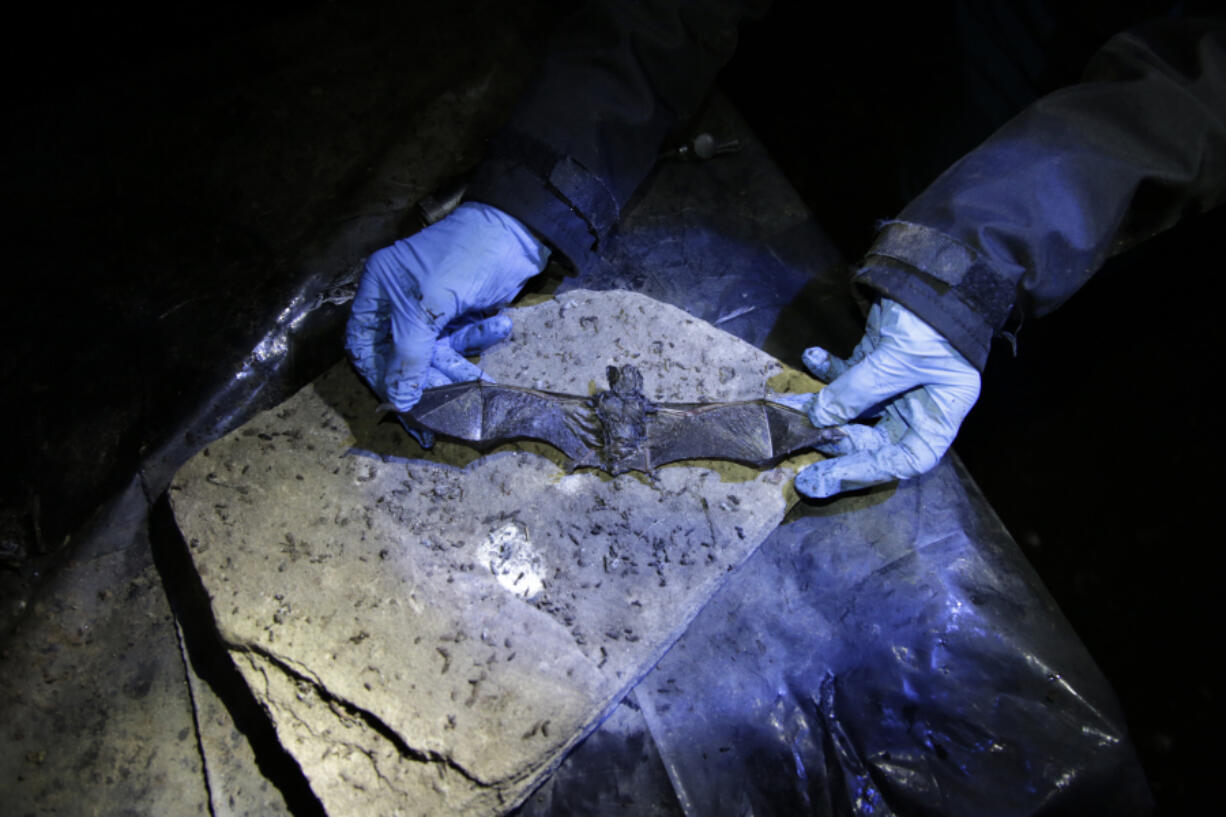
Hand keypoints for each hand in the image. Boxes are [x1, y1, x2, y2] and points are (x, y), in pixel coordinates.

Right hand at [345, 202, 550, 410]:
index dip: (379, 375)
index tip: (398, 401)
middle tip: (445, 401)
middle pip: (402, 354)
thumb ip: (409, 355)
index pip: (363, 344)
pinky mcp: (459, 312)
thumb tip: (397, 401)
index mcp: (378, 290)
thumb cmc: (461, 260)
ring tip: (476, 378)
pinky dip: (478, 341)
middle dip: (424, 377)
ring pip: (434, 352)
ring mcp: (430, 308)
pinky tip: (500, 327)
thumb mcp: (427, 308)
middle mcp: (399, 301)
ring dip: (456, 366)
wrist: (514, 232)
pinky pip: (461, 339)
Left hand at [778, 299, 980, 498]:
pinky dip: (827, 371)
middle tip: (795, 447)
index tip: (825, 477)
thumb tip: (818, 418)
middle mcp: (920, 404)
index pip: (906, 459)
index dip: (866, 471)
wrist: (935, 268)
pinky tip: (810, 355)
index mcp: (942, 411)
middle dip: (833, 443)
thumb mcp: (898, 357)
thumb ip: (858, 389)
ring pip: (852, 409)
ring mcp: (897, 384)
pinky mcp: (878, 360)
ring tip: (787, 405)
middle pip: (874, 439)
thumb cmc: (932, 318)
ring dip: (820, 407)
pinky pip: (847, 377)